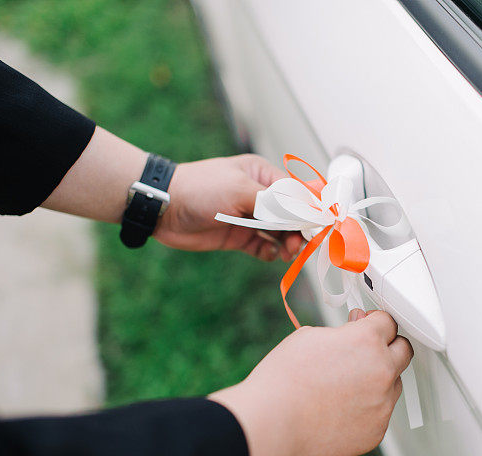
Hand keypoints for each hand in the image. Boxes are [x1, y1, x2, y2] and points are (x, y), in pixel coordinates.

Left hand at [155, 154, 302, 259]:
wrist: (162, 208)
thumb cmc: (201, 189)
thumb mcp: (240, 190)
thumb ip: (275, 203)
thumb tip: (306, 212)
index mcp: (262, 176)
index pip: (296, 193)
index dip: (309, 210)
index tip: (318, 227)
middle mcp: (259, 196)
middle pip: (291, 216)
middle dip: (299, 231)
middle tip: (299, 245)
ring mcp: (249, 217)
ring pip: (280, 233)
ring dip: (287, 244)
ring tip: (288, 253)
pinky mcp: (239, 236)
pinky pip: (263, 246)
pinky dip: (270, 252)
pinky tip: (270, 254)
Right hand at [209, 310, 412, 455]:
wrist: (273, 422)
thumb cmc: (283, 379)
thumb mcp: (309, 336)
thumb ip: (342, 332)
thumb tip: (355, 330)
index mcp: (367, 340)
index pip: (388, 322)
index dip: (374, 322)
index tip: (366, 326)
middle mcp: (382, 370)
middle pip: (404, 351)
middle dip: (388, 347)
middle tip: (366, 351)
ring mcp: (382, 403)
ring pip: (393, 385)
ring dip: (378, 381)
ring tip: (344, 386)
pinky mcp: (376, 431)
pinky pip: (380, 414)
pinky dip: (366, 410)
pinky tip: (340, 410)